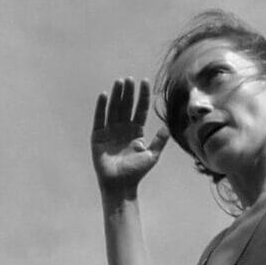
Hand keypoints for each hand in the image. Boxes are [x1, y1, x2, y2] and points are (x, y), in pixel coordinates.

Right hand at [92, 77, 167, 193]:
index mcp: (136, 132)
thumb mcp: (151, 156)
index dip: (142, 97)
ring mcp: (110, 131)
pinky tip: (105, 95)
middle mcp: (123, 129)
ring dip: (117, 96)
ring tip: (120, 82)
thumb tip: (168, 127)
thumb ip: (159, 141)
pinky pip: (100, 118)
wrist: (120, 185)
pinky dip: (101, 107)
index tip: (145, 82)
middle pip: (126, 107)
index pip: (140, 110)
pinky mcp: (98, 136)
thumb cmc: (136, 173)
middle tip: (130, 79)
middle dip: (129, 93)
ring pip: (114, 109)